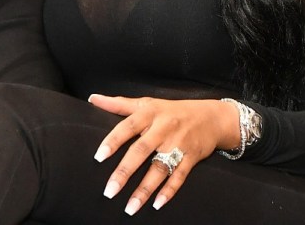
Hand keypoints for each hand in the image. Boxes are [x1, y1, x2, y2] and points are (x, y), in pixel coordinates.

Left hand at [88, 94, 237, 215]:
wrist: (211, 117)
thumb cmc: (171, 111)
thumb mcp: (146, 103)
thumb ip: (118, 104)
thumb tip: (93, 98)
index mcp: (149, 114)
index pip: (127, 127)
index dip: (113, 141)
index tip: (98, 157)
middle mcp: (163, 128)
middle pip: (141, 151)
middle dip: (125, 172)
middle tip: (109, 191)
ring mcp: (179, 144)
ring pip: (160, 169)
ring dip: (144, 189)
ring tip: (130, 207)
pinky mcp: (192, 158)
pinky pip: (179, 176)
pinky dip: (169, 191)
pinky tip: (157, 204)